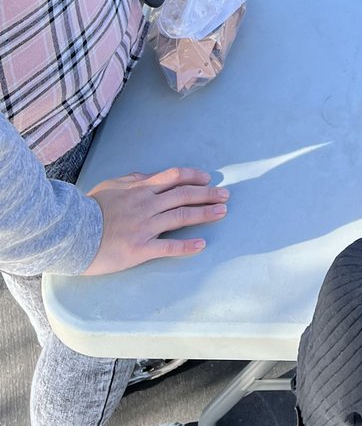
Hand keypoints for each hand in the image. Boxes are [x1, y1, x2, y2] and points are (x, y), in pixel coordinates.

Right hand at [82, 168, 229, 274]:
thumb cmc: (88, 208)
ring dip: (204, 214)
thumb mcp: (111, 186)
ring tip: (222, 212)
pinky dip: (186, 246)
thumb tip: (150, 177)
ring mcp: (145, 227)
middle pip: (184, 196)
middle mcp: (147, 205)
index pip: (174, 178)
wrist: (71, 233)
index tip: (208, 178)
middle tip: (225, 195)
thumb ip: (133, 180)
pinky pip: (168, 247)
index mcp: (140, 189)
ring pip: (181, 217)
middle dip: (207, 194)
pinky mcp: (140, 249)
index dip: (194, 177)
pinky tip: (201, 244)